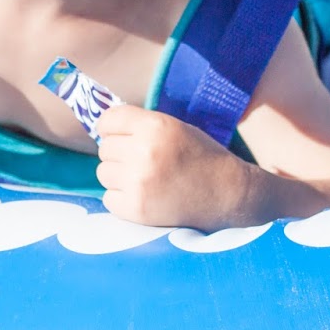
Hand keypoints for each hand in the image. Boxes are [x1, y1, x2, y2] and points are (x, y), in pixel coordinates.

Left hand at [95, 106, 249, 228]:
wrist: (227, 194)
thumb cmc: (202, 157)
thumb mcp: (175, 128)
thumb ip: (141, 125)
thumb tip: (103, 127)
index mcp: (155, 126)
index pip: (108, 120)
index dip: (111, 128)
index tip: (118, 135)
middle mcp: (144, 151)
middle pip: (104, 148)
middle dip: (119, 154)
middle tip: (141, 161)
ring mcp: (139, 182)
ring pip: (103, 173)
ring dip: (118, 177)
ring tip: (143, 179)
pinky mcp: (136, 209)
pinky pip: (108, 198)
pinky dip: (121, 199)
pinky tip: (143, 196)